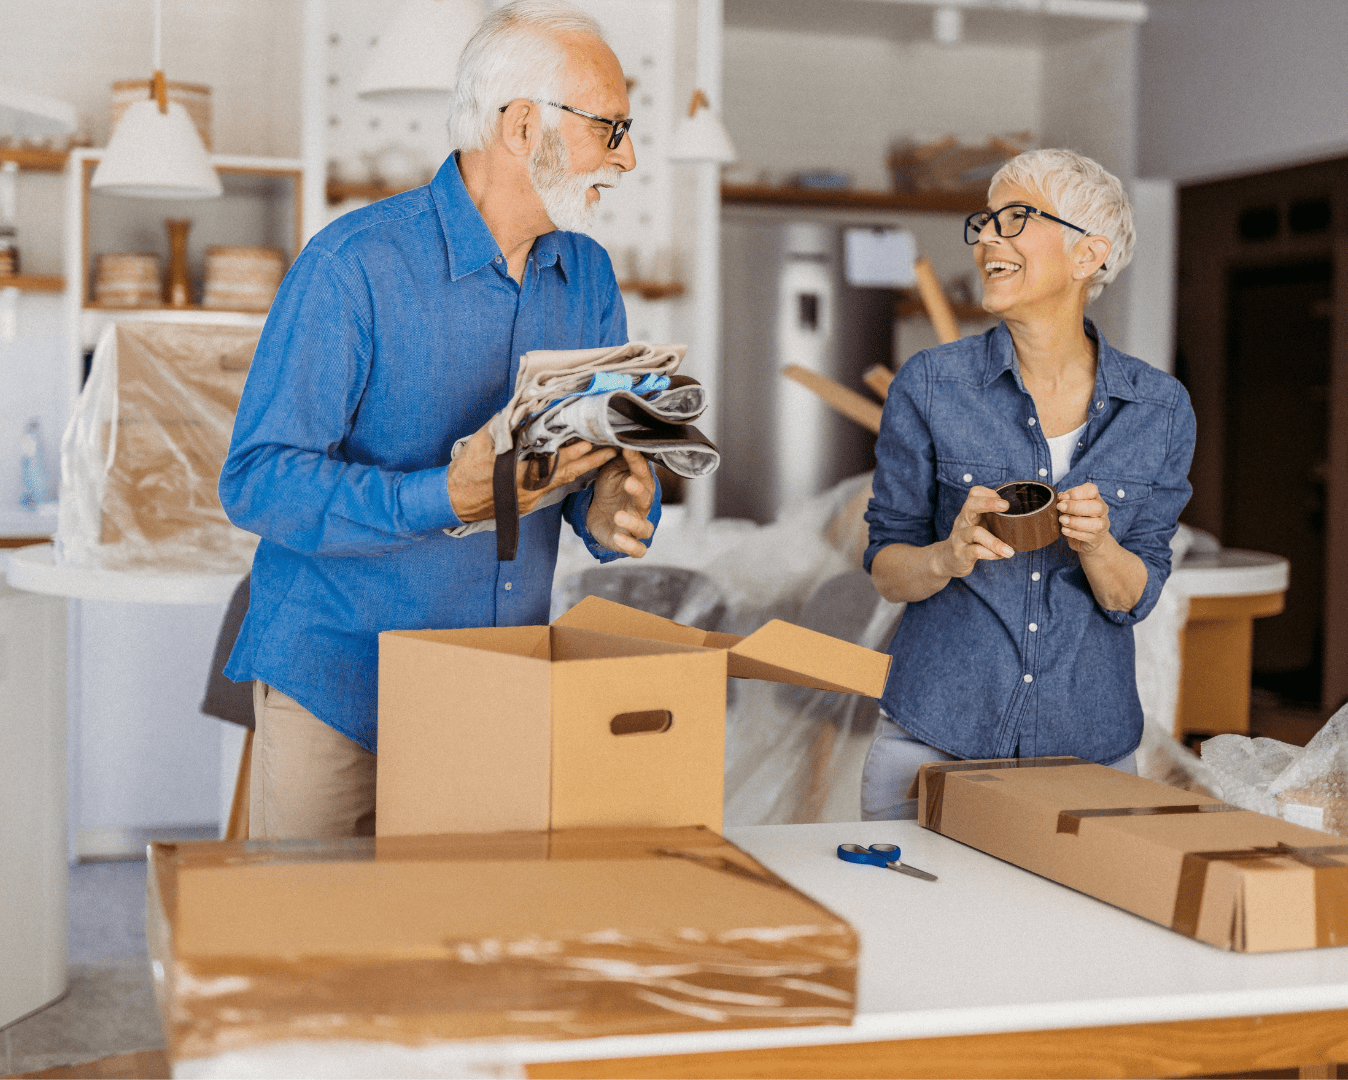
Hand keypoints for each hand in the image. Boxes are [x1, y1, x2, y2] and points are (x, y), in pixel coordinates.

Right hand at [447, 424, 617, 522]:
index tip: (591, 441)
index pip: (553, 462)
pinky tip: (581, 466)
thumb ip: (504, 427)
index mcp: (518, 474)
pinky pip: (554, 486)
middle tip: (613, 448)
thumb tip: (523, 409)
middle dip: (591, 460)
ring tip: (606, 455)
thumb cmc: (465, 471)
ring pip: (563, 480)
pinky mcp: (530, 502)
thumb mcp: (480, 443)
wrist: (454, 500)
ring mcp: (531, 498)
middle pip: (566, 473)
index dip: (574, 452)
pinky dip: (569, 475)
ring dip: (585, 468)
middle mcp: (530, 489)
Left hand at [587, 449, 656, 556]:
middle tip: (629, 482)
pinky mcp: (628, 542)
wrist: (598, 513)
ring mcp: (636, 525)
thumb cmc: (611, 489)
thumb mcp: (612, 470)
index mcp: (640, 485)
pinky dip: (630, 546)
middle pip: (647, 498)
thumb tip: (621, 438)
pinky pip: (638, 549)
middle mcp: (642, 506)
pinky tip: (618, 539)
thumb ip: (619, 458)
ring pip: (645, 528)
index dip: (637, 463)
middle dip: (639, 490)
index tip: (628, 450)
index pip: (643, 473)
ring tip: (618, 516)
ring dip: (634, 522)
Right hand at [933, 485, 1014, 577]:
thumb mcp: (979, 526)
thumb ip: (995, 521)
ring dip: (995, 542)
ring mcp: (959, 537)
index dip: (989, 494)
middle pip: (970, 505)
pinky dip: (989, 554)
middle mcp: (962, 521)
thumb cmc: (970, 541)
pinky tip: (999, 556)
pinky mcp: (959, 553)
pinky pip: (974, 551)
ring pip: (975, 532)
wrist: (947, 560)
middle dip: (988, 503)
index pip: (974, 493)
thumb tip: (1026, 520)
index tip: (1005, 503)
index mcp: (969, 512)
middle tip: (1006, 506)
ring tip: (1010, 551)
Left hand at [1057, 482, 1112, 554]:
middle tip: (1060, 507)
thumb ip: (1066, 500)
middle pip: (1097, 507)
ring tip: (1062, 520)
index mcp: (1095, 498)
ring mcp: (1102, 525)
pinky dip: (1074, 533)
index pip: (1092, 491)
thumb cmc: (1076, 517)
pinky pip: (1089, 537)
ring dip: (1075, 521)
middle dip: (1075, 507)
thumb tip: (1061, 498)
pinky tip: (1064, 530)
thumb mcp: (1070, 506)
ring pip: (1096, 523)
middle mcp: (1102, 510)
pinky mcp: (1097, 538)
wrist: (1086, 539)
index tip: (1062, 497)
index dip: (1076, 493)